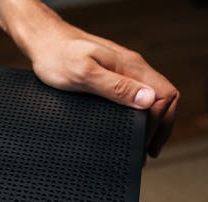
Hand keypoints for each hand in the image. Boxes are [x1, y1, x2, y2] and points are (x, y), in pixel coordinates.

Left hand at [0, 0, 178, 157]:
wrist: (42, 41)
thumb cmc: (58, 57)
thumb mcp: (85, 75)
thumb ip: (116, 87)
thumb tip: (147, 100)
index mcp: (131, 67)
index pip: (165, 96)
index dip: (160, 122)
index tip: (145, 144)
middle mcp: (131, 68)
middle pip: (162, 99)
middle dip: (159, 127)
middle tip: (148, 153)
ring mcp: (122, 72)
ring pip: (149, 98)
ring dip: (149, 123)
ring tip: (141, 146)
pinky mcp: (110, 76)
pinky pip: (133, 96)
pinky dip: (136, 116)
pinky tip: (127, 128)